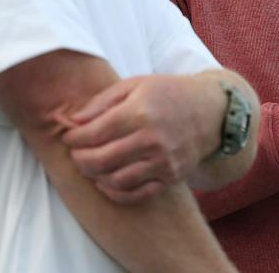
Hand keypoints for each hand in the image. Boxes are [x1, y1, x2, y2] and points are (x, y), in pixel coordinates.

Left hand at [61, 74, 225, 203]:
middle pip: (101, 160)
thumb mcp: (135, 84)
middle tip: (75, 154)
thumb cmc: (168, 93)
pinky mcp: (171, 177)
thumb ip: (102, 102)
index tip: (68, 137)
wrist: (210, 111)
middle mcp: (152, 139)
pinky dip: (116, 193)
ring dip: (95, 177)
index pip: (95, 133)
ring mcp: (163, 161)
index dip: (75, 138)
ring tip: (91, 167)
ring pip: (116, 181)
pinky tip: (107, 182)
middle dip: (80, 159)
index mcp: (140, 111)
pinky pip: (136, 194)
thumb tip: (73, 121)